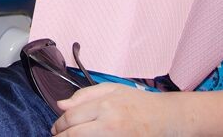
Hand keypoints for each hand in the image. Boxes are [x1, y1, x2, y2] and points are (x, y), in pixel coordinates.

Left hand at [51, 83, 178, 135]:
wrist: (166, 118)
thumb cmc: (139, 103)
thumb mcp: (112, 89)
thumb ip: (84, 95)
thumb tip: (61, 105)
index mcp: (105, 106)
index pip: (71, 117)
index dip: (59, 124)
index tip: (56, 127)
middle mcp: (110, 124)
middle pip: (74, 134)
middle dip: (61, 136)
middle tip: (57, 136)